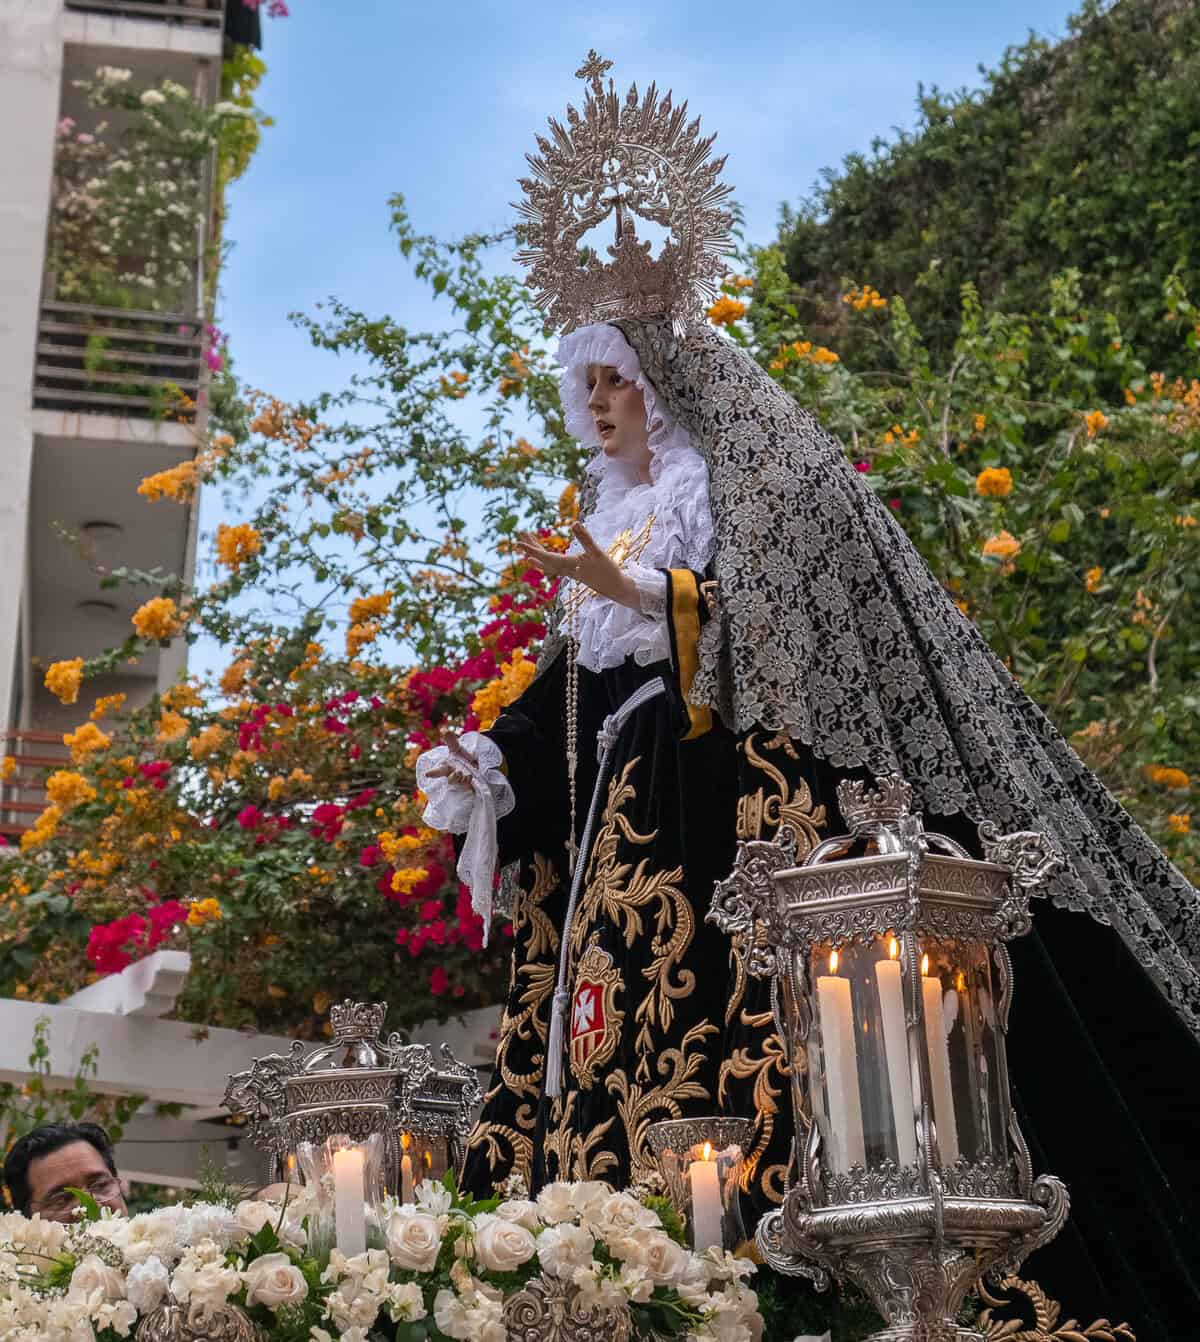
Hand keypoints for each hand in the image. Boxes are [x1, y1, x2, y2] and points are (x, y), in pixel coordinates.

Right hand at [425, 734, 476, 786]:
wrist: (476, 761)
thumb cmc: (461, 755)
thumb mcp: (456, 747)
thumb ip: (450, 739)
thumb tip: (443, 729)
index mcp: (446, 767)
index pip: (437, 771)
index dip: (432, 773)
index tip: (426, 774)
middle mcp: (451, 774)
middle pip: (449, 779)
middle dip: (453, 777)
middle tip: (457, 772)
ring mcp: (459, 780)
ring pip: (459, 782)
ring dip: (461, 777)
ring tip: (464, 772)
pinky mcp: (466, 783)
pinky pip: (466, 783)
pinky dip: (468, 779)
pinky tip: (470, 775)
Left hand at [516, 524, 640, 609]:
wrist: (615, 588)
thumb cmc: (608, 571)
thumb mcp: (597, 552)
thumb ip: (585, 538)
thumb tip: (575, 524)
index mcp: (569, 564)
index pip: (545, 556)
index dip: (531, 549)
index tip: (518, 543)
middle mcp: (566, 569)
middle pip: (543, 559)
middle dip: (532, 548)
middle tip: (520, 537)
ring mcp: (569, 572)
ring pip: (548, 563)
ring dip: (538, 553)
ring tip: (529, 544)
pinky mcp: (575, 573)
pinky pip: (555, 566)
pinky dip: (547, 560)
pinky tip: (546, 558)